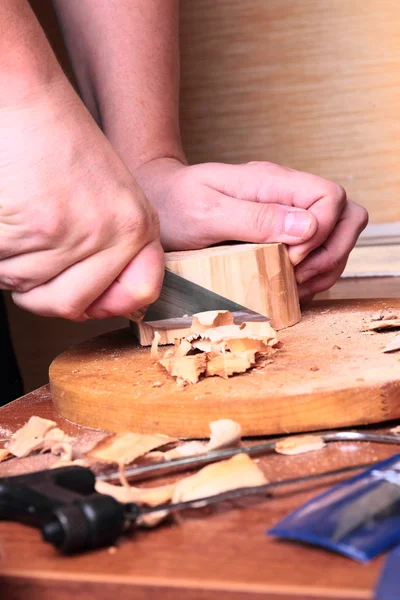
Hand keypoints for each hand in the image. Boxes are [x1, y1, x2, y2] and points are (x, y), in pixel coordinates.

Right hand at [0, 79, 163, 319]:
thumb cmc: (59, 145)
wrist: (25, 99)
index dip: (107, 302)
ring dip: (14, 264)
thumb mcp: (109, 198)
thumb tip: (99, 307)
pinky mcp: (35, 229)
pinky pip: (3, 268)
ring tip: (23, 214)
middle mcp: (112, 234)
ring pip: (28, 287)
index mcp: (137, 226)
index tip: (89, 299)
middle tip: (35, 252)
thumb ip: (113, 251)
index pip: (137, 293)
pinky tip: (10, 211)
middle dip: (42, 290)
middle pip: (68, 305)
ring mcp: (73, 234)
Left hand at [134, 158, 367, 301]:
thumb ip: (255, 218)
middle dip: (333, 252)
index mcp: (272, 182)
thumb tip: (309, 226)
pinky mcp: (281, 234)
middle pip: (346, 215)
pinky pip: (317, 252)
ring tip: (295, 286)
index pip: (330, 197)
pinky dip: (314, 273)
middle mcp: (286, 196)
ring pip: (338, 236)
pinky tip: (291, 286)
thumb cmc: (174, 204)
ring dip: (326, 266)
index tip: (290, 256)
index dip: (323, 232)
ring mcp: (286, 215)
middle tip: (298, 276)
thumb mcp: (207, 212)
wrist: (157, 201)